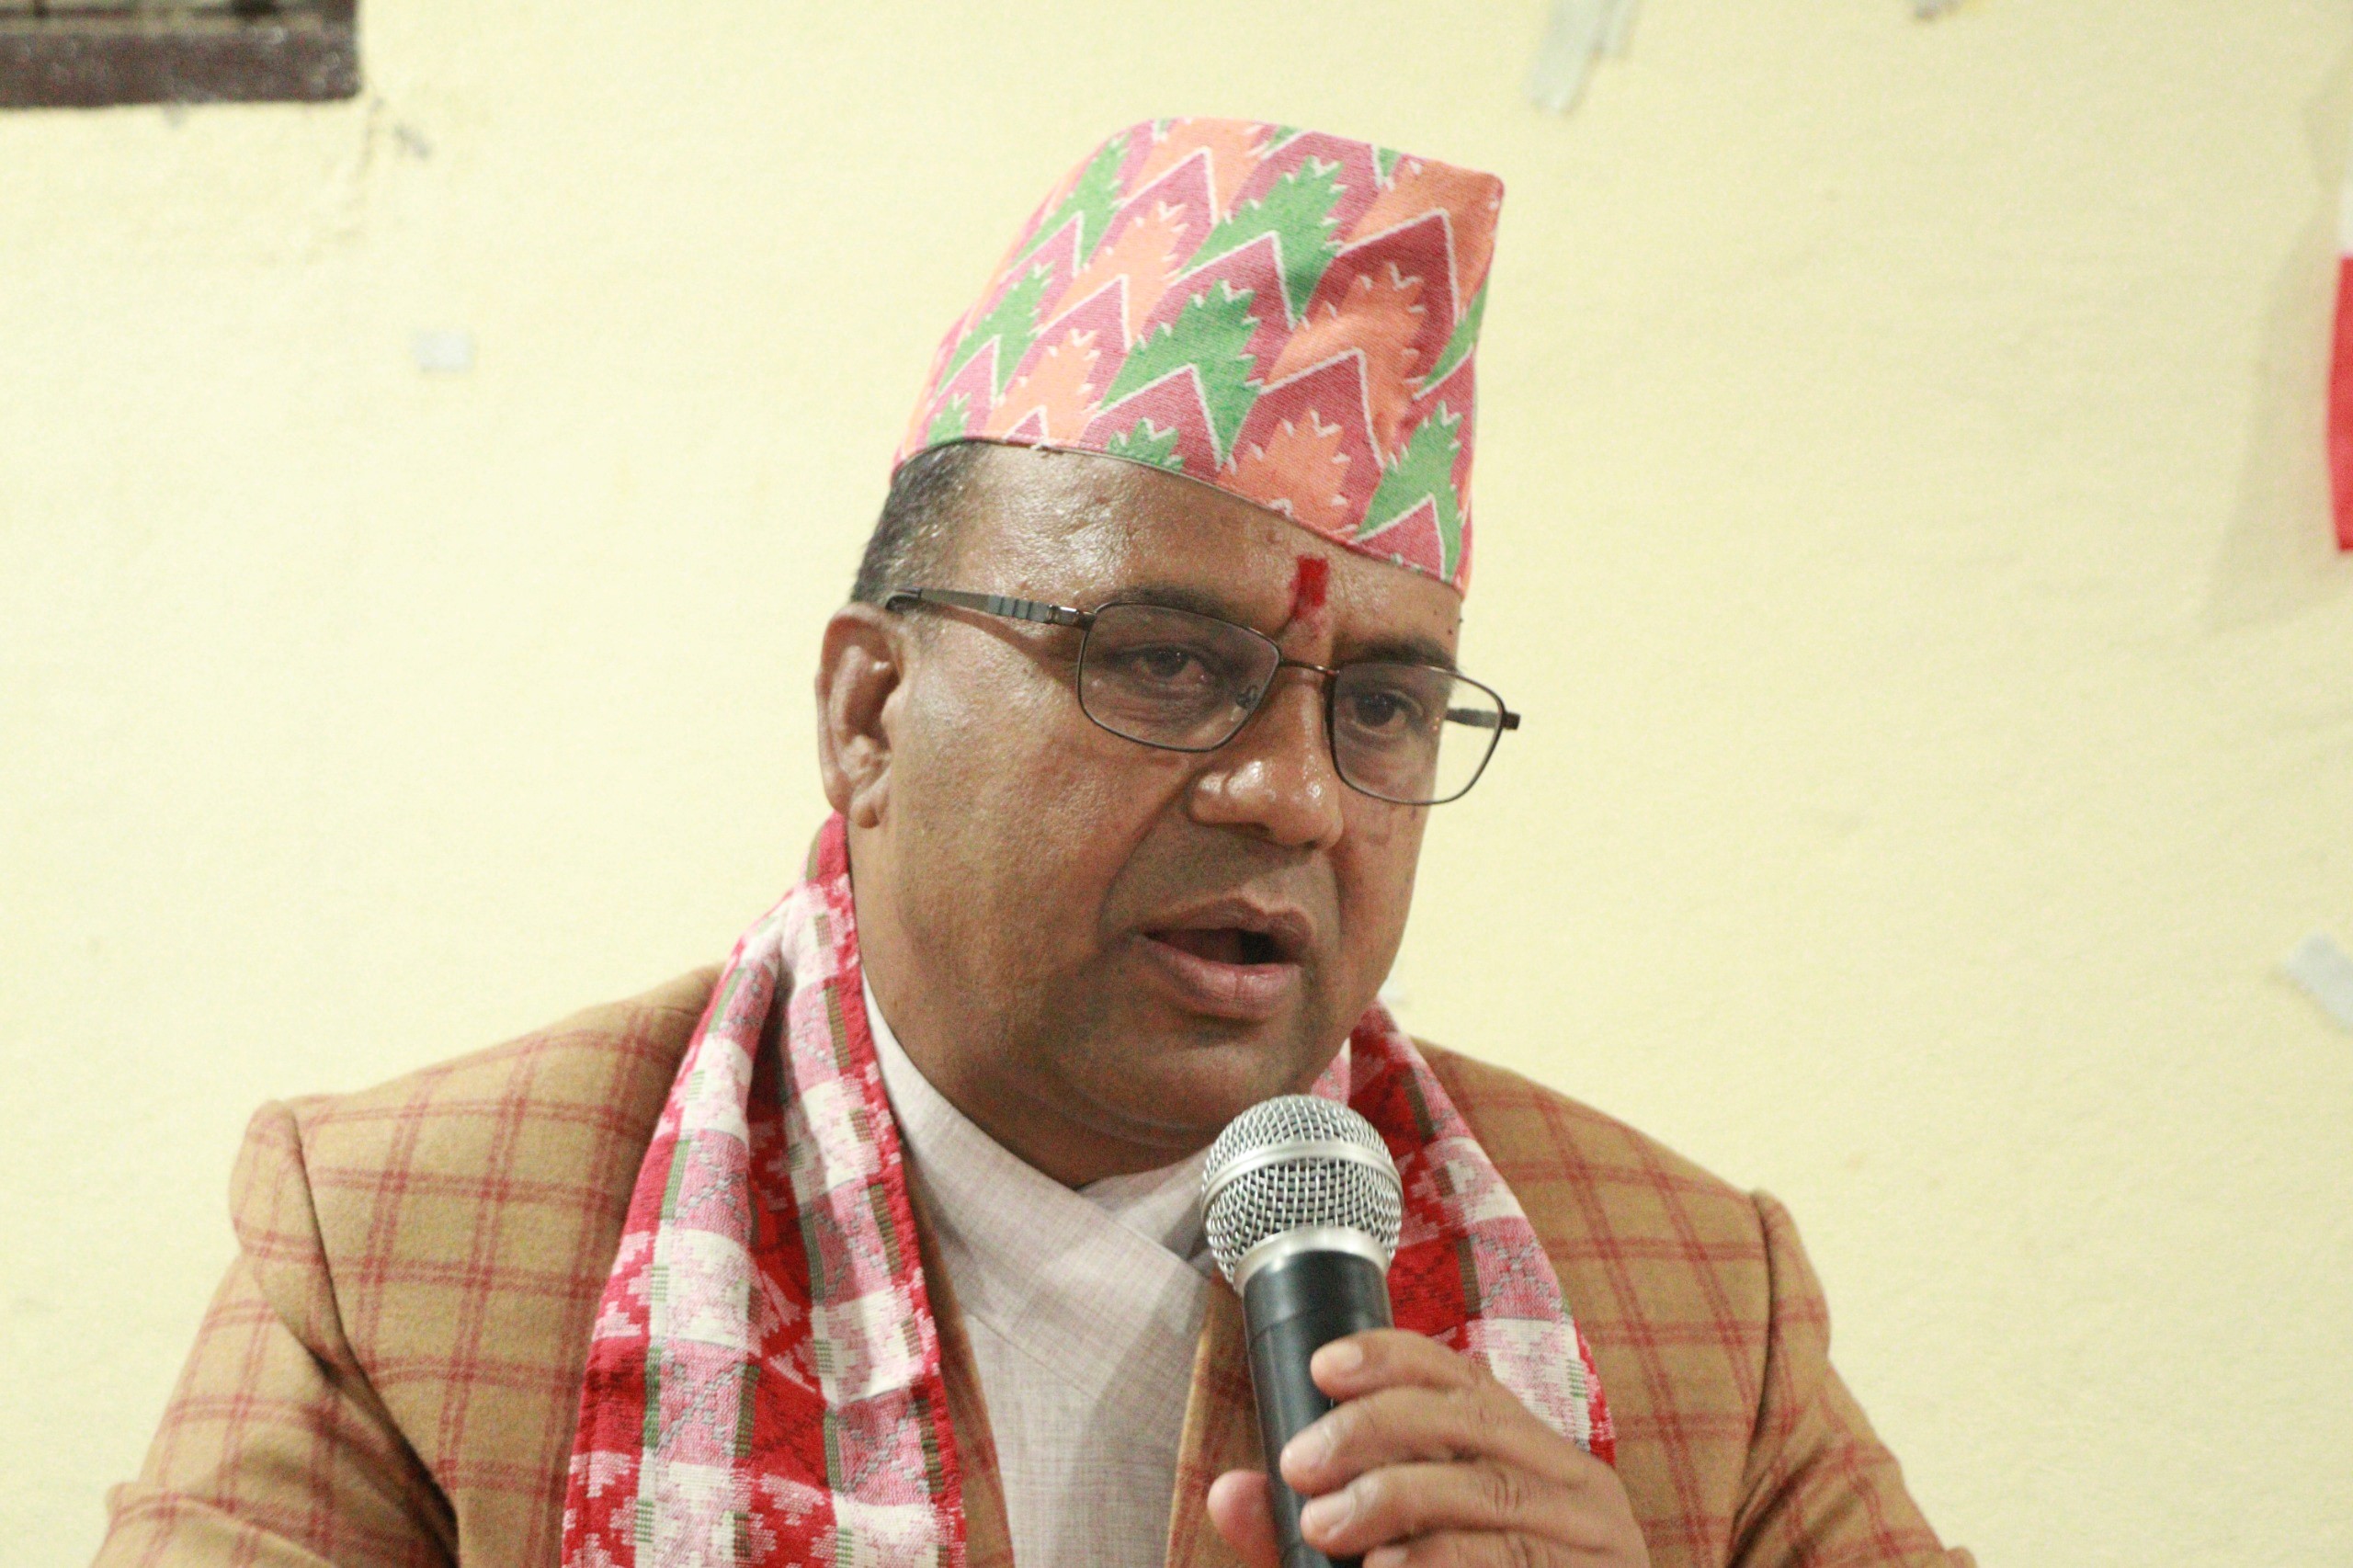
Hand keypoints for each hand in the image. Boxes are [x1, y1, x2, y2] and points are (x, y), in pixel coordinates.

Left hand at [1206, 1329, 1647, 1567]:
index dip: (1393, 1357)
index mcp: (1528, 1454)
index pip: (1463, 1377)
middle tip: (1300, 1466)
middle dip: (1373, 1431)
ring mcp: (1593, 1536)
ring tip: (1324, 1525)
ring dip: (1394, 1499)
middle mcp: (1570, 1480)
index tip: (1323, 1366)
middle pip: (1469, 1422)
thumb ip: (1310, 1534)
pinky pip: (1510, 1557)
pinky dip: (1439, 1559)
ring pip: (1488, 1491)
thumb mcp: (1385, 1559)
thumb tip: (1227, 1494)